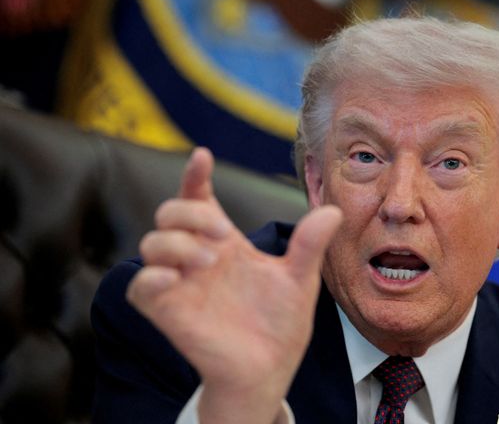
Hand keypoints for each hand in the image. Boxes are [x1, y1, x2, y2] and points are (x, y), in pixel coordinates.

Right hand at [127, 147, 341, 423]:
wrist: (269, 368)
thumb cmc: (281, 323)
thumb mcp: (300, 279)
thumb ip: (309, 245)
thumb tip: (332, 210)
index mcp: (226, 243)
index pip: (201, 200)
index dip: (195, 176)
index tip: (202, 156)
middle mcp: (199, 257)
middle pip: (171, 213)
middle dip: (189, 211)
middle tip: (220, 234)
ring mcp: (180, 283)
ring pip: (151, 242)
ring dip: (175, 241)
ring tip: (209, 259)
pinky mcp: (167, 310)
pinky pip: (140, 286)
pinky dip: (151, 277)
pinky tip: (175, 278)